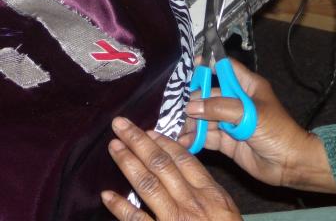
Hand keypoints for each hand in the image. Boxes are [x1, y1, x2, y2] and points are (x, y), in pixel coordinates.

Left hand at [102, 117, 240, 220]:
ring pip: (148, 186)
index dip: (164, 142)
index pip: (184, 160)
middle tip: (121, 125)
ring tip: (113, 147)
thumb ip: (207, 191)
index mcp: (210, 193)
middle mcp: (191, 203)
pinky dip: (121, 208)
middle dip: (140, 142)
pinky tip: (107, 195)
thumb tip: (187, 170)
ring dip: (128, 164)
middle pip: (162, 165)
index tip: (148, 129)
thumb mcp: (226, 211)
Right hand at [180, 59, 335, 193]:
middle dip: (196, 101)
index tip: (193, 64)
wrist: (288, 163)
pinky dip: (195, 138)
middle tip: (183, 111)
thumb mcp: (249, 114)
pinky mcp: (226, 140)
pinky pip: (207, 136)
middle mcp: (237, 101)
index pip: (226, 69)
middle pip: (210, 95)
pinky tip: (184, 141)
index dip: (211, 65)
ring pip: (205, 117)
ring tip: (180, 130)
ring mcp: (230, 121)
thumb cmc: (276, 131)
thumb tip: (192, 106)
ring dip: (192, 122)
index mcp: (248, 86)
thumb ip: (220, 108)